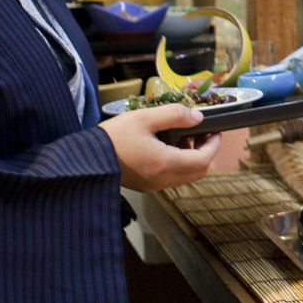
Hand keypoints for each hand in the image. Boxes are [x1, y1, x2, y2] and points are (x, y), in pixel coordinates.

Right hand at [102, 105, 220, 192]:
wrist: (87, 159)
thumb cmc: (115, 136)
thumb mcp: (145, 118)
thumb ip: (174, 115)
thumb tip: (198, 117)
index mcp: (167, 164)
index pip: (204, 160)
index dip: (214, 145)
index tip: (215, 130)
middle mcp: (163, 179)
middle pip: (198, 171)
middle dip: (205, 152)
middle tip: (201, 133)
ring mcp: (154, 186)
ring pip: (185, 176)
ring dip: (191, 158)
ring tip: (181, 136)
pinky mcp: (145, 186)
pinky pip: (171, 178)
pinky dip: (177, 164)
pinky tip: (166, 146)